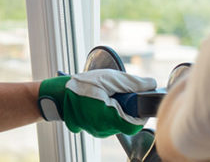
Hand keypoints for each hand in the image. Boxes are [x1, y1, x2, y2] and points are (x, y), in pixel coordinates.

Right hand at [38, 69, 156, 137]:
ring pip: (119, 122)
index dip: (140, 112)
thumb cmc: (81, 85)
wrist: (58, 94)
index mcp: (107, 118)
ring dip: (119, 109)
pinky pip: (109, 123)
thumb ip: (132, 83)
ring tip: (108, 95)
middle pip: (127, 122)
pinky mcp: (94, 130)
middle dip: (128, 107)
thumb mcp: (108, 78)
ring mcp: (98, 131)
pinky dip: (110, 112)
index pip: (134, 124)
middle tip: (120, 92)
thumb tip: (151, 84)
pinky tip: (102, 100)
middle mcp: (103, 129)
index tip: (139, 99)